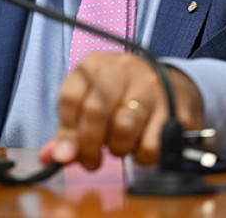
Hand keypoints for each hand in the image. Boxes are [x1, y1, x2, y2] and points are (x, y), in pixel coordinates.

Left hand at [38, 53, 203, 170]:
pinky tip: (142, 145)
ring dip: (118, 149)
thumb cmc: (122, 97)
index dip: (66, 132)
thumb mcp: (91, 101)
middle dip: (89, 146)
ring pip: (124, 128)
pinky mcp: (175, 108)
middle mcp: (123, 68)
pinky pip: (152, 144)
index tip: (66, 155)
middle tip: (91, 162)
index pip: (70, 97)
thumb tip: (51, 158)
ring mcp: (152, 86)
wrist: (173, 84)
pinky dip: (143, 156)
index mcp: (96, 64)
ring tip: (121, 146)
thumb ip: (69, 130)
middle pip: (96, 112)